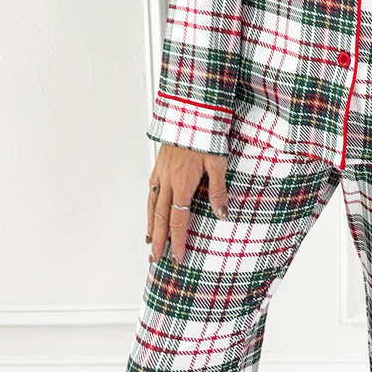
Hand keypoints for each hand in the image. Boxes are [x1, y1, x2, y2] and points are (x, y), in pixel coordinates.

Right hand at [146, 144, 228, 264]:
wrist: (190, 113)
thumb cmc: (205, 135)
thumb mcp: (218, 163)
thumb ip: (218, 190)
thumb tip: (221, 213)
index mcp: (182, 183)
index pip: (179, 219)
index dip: (177, 240)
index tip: (177, 256)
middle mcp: (168, 181)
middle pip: (161, 218)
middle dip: (160, 240)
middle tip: (157, 258)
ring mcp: (161, 173)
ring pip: (152, 206)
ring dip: (151, 226)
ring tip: (150, 243)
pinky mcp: (159, 166)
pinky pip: (151, 192)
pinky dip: (149, 207)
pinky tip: (151, 213)